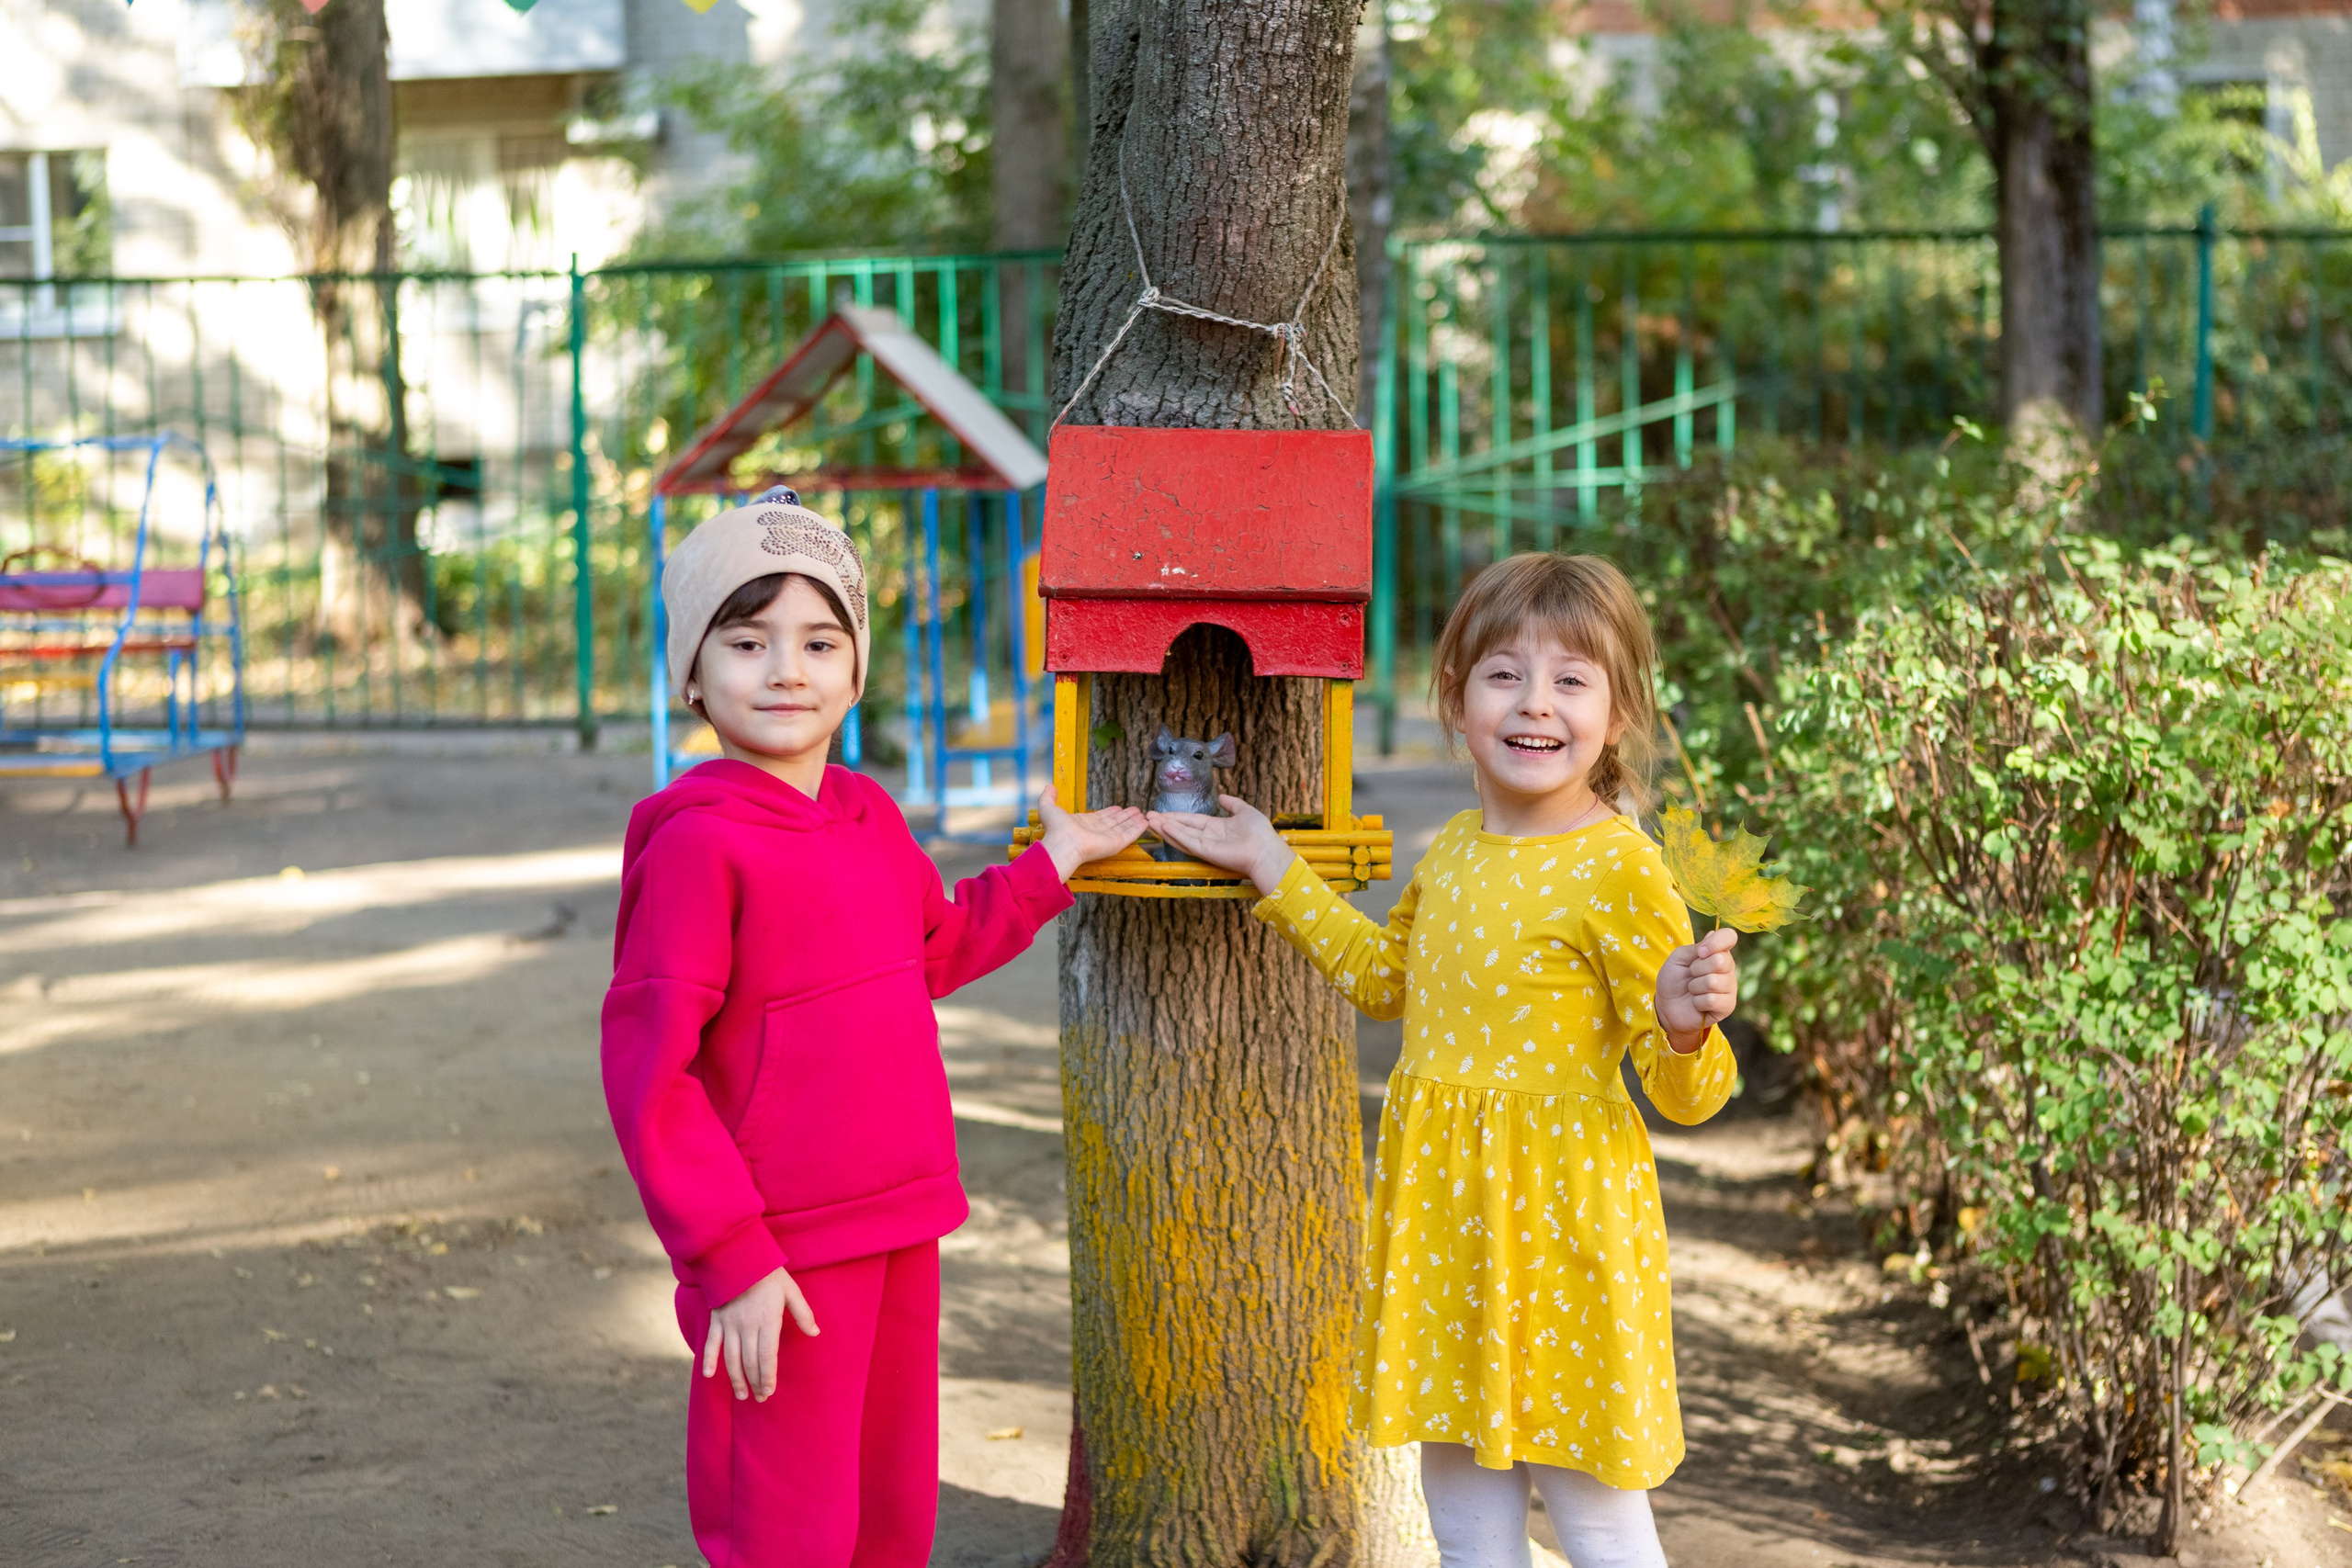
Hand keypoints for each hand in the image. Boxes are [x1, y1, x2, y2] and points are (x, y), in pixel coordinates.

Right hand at [701, 1267, 818, 1401]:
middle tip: (760, 1398)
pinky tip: (709, 1376)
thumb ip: (802, 1313)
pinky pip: (712, 1344)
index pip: (767, 1357)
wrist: (739, 1256)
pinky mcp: (717, 1320)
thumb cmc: (768, 1273)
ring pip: (732, 1359)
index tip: (769, 1392)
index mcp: (768, 1321)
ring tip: (742, 1395)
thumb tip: (814, 1333)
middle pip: (750, 1362)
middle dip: (755, 1383)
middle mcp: (747, 1327)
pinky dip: (709, 1360)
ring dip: (736, 1379)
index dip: (768, 1377)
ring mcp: (730, 1325)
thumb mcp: (791, 1290)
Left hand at [1037, 784, 1147, 880]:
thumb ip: (1048, 797)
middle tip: (1135, 810)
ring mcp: (1107, 838)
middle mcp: (1097, 831)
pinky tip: (1145, 822)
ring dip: (1133, 821)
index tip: (1118, 807)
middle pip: (1115, 822)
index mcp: (1084, 824)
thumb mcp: (1048, 808)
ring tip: (1143, 814)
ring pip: (1124, 827)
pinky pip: (1130, 835)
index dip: (1110, 812)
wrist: (1064, 844)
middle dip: (1125, 816)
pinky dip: (1138, 828)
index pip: (1101, 817)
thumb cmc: (1056, 828)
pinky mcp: (1116, 843)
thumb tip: (1050, 786)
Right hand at [1146, 794, 1295, 895]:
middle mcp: (1208, 837)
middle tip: (1147, 816)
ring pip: (1181, 835)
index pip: (1192, 821)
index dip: (1177, 816)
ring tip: (1149, 821)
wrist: (1265, 850)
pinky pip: (1188, 841)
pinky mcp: (1206, 852)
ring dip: (1165, 828)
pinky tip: (1164, 827)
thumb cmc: (1260, 832)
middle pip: (1182, 828)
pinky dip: (1175, 834)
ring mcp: (1206, 845)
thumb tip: (1223, 796)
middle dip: (1165, 822)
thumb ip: (1232, 803)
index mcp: (1216, 827)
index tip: (1161, 812)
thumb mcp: (1245, 811)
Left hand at [1657, 927, 1738, 1053]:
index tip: (1700, 952)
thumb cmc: (1674, 979)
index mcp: (1718, 952)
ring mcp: (1730, 987)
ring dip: (1695, 986)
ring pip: (1713, 981)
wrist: (1667, 1005)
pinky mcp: (1728, 1006)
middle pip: (1720, 961)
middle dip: (1697, 969)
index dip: (1715, 942)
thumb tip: (1712, 935)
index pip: (1729, 936)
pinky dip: (1698, 1001)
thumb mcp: (1678, 958)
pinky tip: (1697, 1003)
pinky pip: (1712, 1000)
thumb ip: (1695, 948)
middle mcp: (1728, 968)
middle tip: (1691, 975)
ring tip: (1693, 990)